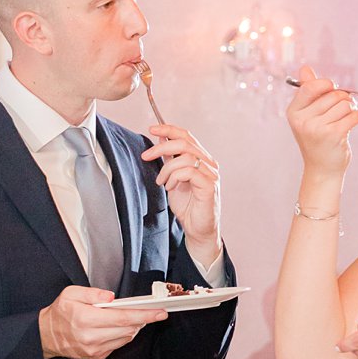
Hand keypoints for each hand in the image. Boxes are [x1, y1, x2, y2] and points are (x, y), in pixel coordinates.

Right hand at [39, 285, 163, 358]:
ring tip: (135, 316)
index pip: (123, 318)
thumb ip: (92, 294)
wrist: (46, 336)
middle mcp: (91, 338)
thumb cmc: (60, 312)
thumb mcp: (70, 294)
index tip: (161, 312)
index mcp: (86, 320)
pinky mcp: (96, 357)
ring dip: (133, 327)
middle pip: (128, 329)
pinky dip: (123, 335)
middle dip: (143, 320)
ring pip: (125, 338)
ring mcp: (95, 350)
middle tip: (152, 311)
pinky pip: (118, 345)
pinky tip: (120, 327)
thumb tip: (111, 298)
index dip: (144, 315)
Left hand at [141, 122, 220, 251]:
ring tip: (162, 182)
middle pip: (185, 143)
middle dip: (161, 147)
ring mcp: (211, 174)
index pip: (187, 136)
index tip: (152, 129)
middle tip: (146, 156)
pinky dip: (174, 177)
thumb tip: (162, 139)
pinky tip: (170, 187)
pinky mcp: (209, 186)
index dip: (169, 129)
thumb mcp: (173, 179)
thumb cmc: (187, 207)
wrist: (197, 230)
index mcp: (201, 159)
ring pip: (185, 157)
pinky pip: (189, 171)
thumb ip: (170, 160)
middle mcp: (208, 164)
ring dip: (167, 168)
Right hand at [287, 63, 357, 182]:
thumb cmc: (317, 140)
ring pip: (345, 104)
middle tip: (344, 110)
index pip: (310, 86)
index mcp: (294, 112)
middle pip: (333, 94)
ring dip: (352, 109)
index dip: (326, 85)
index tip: (332, 91)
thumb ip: (308, 91)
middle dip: (343, 99)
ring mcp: (317, 128)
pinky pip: (354, 115)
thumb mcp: (308, 115)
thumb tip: (305, 69)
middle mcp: (303, 120)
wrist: (322, 169)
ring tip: (348, 119)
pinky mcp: (333, 135)